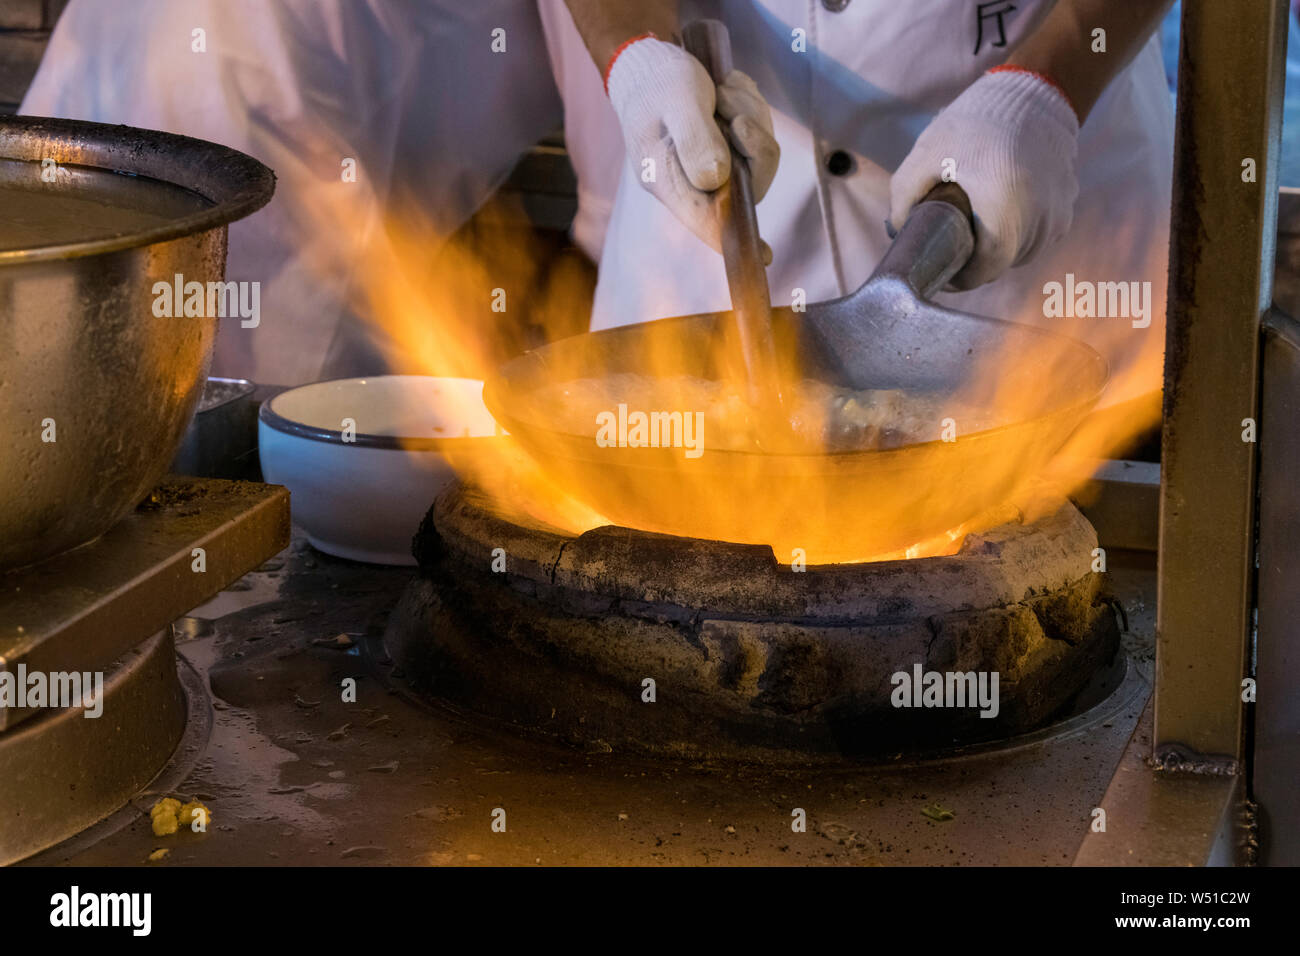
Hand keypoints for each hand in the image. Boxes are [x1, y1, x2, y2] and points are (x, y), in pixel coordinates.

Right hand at [606, 36, 778, 251]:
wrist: (648, 61)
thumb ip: (695, 140)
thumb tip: (717, 179)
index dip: (731, 238)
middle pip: (746, 186)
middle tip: (731, 109)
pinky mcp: (729, 149)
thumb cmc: (655, 83)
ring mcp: (715, 167)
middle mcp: (694, 182)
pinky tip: (725, 90)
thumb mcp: (676, 102)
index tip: (762, 257)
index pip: (704, 220)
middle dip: (753, 143)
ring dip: (749, 116)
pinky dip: (749, 107)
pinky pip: (759, 137)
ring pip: (757, 157)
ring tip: (721, 92)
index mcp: (670, 182)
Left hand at [889, 68, 1079, 289]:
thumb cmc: (977, 123)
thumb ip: (904, 198)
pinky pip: (1040, 235)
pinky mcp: (1068, 205)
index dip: (961, 278)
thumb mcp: (927, 155)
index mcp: (1005, 211)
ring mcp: (1058, 214)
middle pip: (1002, 263)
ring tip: (976, 227)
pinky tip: (1001, 213)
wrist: (1035, 91)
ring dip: (998, 248)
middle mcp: (1039, 219)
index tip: (944, 270)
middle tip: (953, 244)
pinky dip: (1019, 233)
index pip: (985, 270)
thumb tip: (899, 231)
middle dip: (976, 261)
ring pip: (1022, 252)